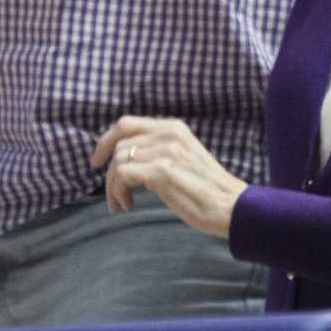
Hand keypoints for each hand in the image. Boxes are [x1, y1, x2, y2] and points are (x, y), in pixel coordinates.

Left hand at [91, 116, 247, 239]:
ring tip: (122, 203)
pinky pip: (123, 175)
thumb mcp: (184, 158)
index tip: (97, 161)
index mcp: (174, 128)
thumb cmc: (208, 190)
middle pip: (119, 139)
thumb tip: (127, 158)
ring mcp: (166, 151)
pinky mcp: (163, 171)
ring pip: (118, 159)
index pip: (127, 123)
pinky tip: (127, 205)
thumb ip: (160, 150)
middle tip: (104, 186)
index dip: (105, 140)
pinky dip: (117, 191)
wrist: (233, 207)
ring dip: (111, 185)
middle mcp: (169, 133)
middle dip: (105, 165)